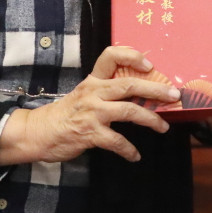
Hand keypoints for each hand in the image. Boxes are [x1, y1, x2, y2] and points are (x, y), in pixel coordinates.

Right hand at [0, 46, 178, 164]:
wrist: (37, 133)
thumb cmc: (64, 114)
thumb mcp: (83, 94)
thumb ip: (105, 91)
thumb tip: (139, 94)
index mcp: (93, 80)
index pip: (110, 56)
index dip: (132, 56)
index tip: (149, 64)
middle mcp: (94, 92)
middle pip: (129, 84)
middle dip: (155, 89)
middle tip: (174, 95)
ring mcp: (92, 113)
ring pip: (129, 111)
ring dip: (150, 119)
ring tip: (163, 127)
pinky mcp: (90, 134)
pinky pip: (117, 141)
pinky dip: (129, 150)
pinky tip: (135, 156)